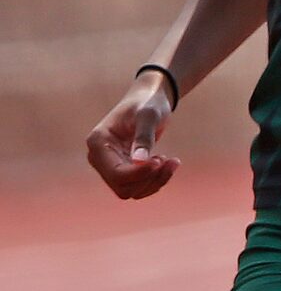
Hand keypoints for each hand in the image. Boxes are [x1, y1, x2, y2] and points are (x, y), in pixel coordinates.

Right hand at [86, 75, 179, 198]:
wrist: (150, 98)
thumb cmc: (148, 102)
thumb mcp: (149, 115)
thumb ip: (144, 136)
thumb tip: (139, 161)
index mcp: (98, 142)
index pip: (116, 174)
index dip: (140, 174)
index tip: (160, 160)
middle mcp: (99, 158)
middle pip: (123, 188)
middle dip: (149, 179)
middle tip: (167, 159)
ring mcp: (110, 165)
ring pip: (132, 192)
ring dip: (156, 181)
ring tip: (171, 161)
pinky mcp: (123, 170)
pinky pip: (139, 188)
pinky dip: (157, 180)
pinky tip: (167, 163)